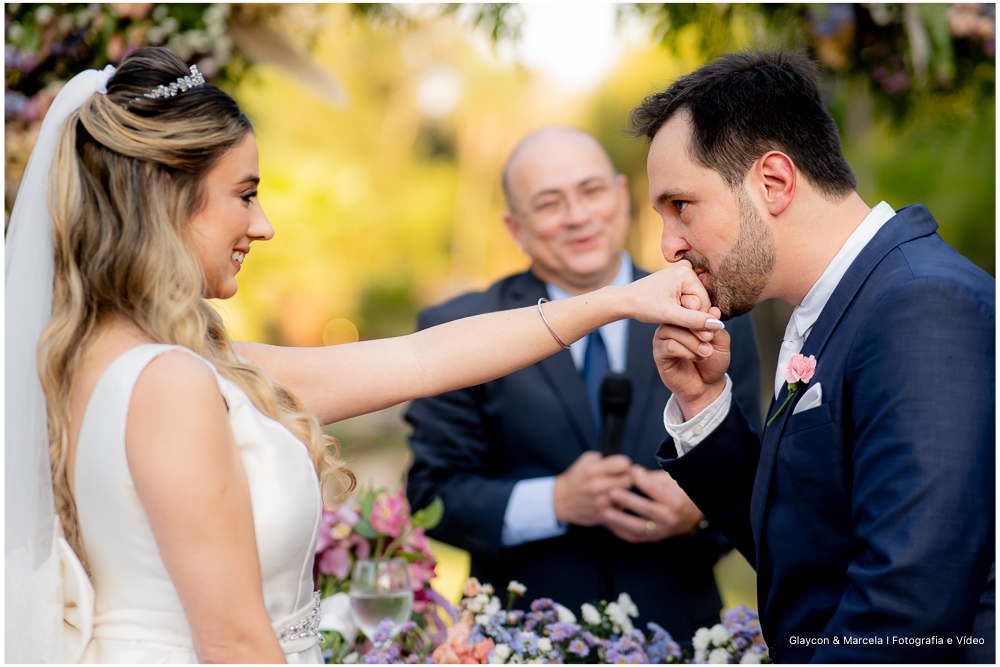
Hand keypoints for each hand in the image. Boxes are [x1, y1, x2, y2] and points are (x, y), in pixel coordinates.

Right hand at [553, 451, 632, 525]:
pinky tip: (609, 502)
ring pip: (625, 496)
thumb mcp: (584, 461)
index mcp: (593, 470)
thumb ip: (603, 457)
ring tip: (613, 492)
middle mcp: (597, 486)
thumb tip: (622, 463)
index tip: (621, 468)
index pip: (624, 464)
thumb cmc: (574, 479)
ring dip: (622, 494)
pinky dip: (617, 506)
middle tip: (619, 480)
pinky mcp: (601, 516)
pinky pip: (620, 509)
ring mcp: (599, 502)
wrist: (558, 500)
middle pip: (628, 480)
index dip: (624, 465)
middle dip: (625, 479)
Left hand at [602, 466, 703, 542]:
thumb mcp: (670, 482)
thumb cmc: (679, 494)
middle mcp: (669, 518)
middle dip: (627, 501)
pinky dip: (622, 533)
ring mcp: (662, 530)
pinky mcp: (655, 538)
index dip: (641, 480)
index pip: (655, 490)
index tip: (628, 471)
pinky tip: (610, 525)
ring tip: (605, 513)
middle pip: (646, 510)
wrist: (693, 515)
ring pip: (639, 528)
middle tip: (611, 493)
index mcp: (674, 501)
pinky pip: (636, 538)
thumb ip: (651, 478)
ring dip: (621, 521)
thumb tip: (632, 471)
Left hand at [623, 261, 723, 332]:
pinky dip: (681, 306)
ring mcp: (683, 270)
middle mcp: (687, 267)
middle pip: (701, 300)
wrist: (626, 300)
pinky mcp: (679, 277)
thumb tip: (718, 326)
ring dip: (685, 311)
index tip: (676, 319)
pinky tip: (669, 308)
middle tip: (671, 315)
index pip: (705, 302)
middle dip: (689, 313)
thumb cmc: (644, 306)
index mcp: (686, 271)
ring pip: (695, 300)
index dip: (694, 317)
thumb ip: (694, 321)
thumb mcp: (670, 316)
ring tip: (669, 312)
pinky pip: (689, 296)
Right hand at [653, 302, 729, 419]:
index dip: (700, 311)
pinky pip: (669, 346)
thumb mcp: (721, 341)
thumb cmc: (713, 361)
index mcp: (685, 318)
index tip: (714, 324)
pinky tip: (696, 358)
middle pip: (679, 315)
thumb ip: (715, 326)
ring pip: (673, 330)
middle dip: (698, 327)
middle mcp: (672, 324)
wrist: (707, 385)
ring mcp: (663, 338)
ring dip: (693, 341)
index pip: (687, 304)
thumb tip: (713, 311)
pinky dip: (686, 351)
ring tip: (706, 352)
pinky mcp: (659, 353)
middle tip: (710, 339)